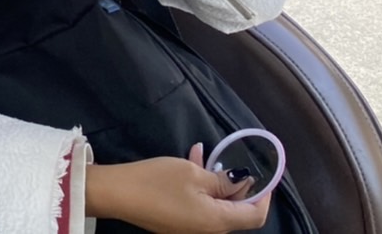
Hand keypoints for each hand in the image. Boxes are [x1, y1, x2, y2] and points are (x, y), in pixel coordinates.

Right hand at [85, 147, 271, 232]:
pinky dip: (202, 188)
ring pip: (218, 207)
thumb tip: (243, 181)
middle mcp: (209, 232)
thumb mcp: (193, 174)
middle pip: (237, 212)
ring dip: (218, 182)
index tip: (263, 173)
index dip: (264, 195)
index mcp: (218, 222)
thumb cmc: (158, 182)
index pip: (256, 215)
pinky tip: (192, 162)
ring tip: (207, 155)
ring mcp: (192, 229)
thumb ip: (222, 180)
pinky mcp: (178, 223)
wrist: (117, 194)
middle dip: (239, 185)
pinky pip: (201, 207)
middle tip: (232, 158)